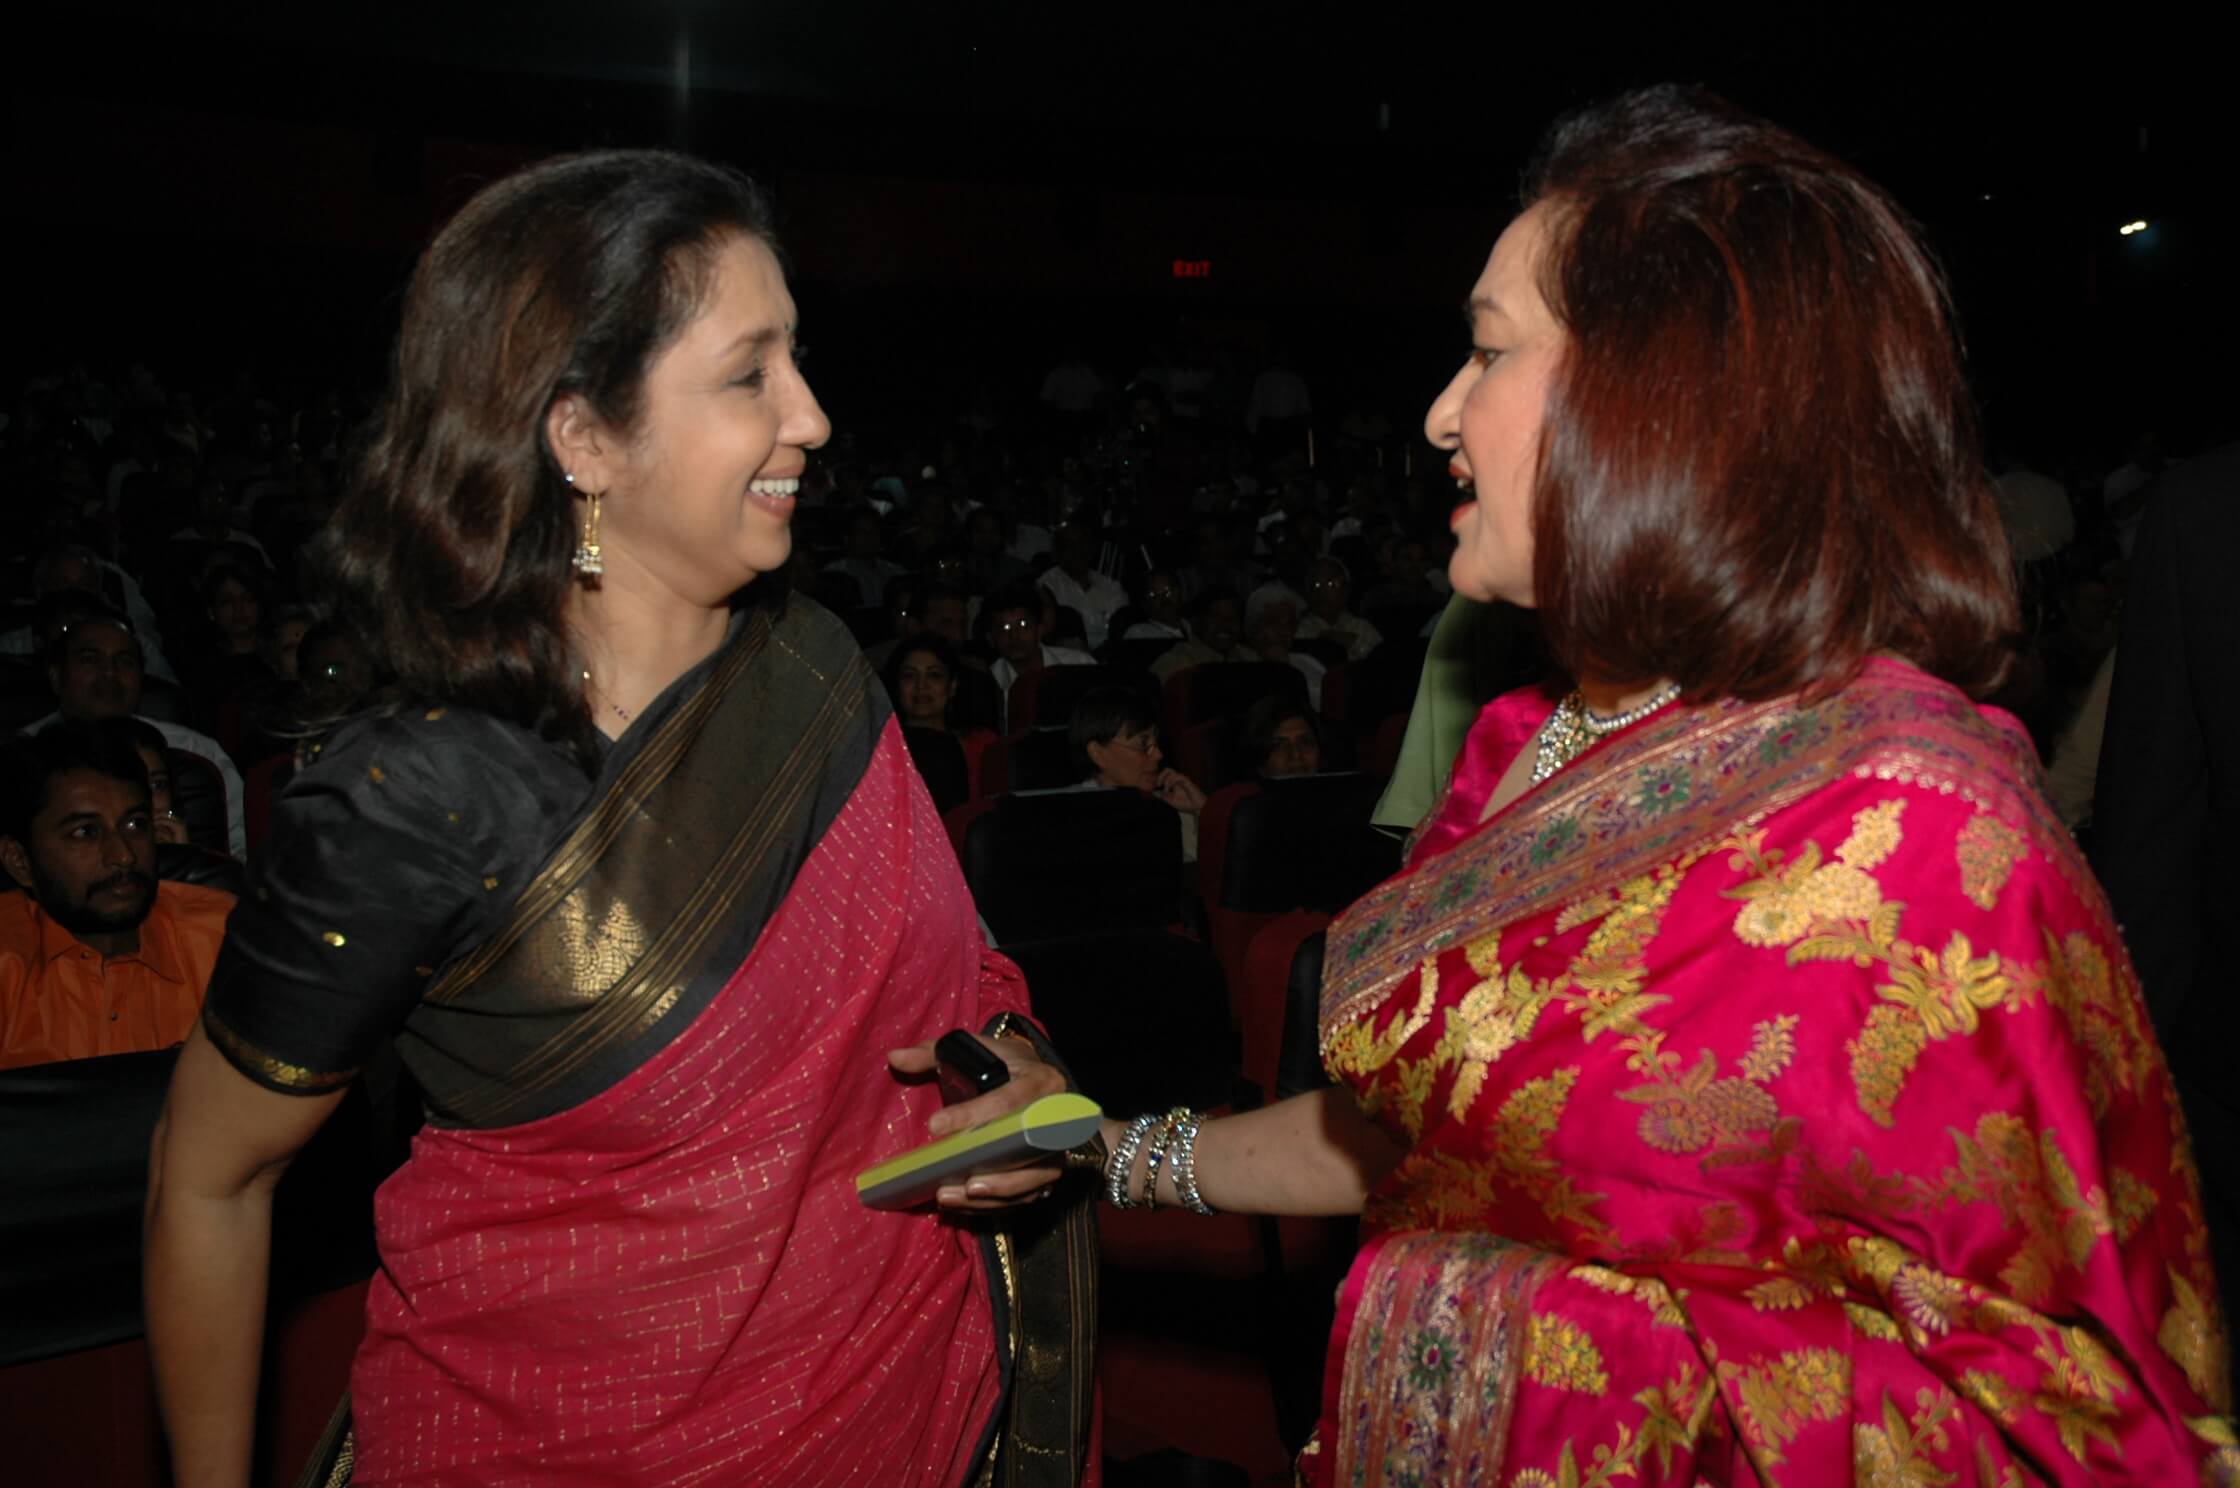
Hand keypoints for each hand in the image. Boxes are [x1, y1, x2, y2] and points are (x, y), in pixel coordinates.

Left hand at [886, 1033, 1069, 1209]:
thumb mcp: (973, 1049)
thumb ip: (933, 1052)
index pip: (1009, 1101)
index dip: (973, 1115)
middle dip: (995, 1169)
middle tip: (954, 1179)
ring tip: (948, 1196)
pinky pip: (1025, 1196)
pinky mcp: (1047, 1171)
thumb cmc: (1002, 1064)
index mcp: (1041, 1081)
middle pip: (1031, 1150)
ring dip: (992, 1196)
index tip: (935, 1126)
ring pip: (1032, 1180)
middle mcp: (1057, 1118)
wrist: (1035, 1078)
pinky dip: (994, 1205)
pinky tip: (960, 1203)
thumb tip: (895, 1057)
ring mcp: (1057, 1149)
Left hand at [1154, 768, 1206, 812]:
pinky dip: (1170, 781)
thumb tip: (1153, 792)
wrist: (1197, 808)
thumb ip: (1163, 796)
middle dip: (1159, 776)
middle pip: (1166, 769)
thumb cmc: (1186, 804)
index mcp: (1173, 783)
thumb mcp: (1171, 801)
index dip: (1156, 778)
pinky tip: (1169, 788)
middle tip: (1158, 785)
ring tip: (1165, 789)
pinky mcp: (1187, 780)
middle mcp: (1177, 779)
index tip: (1151, 785)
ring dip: (1164, 779)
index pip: (1164, 775)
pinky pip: (1177, 775)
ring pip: (1170, 770)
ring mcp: (1182, 779)